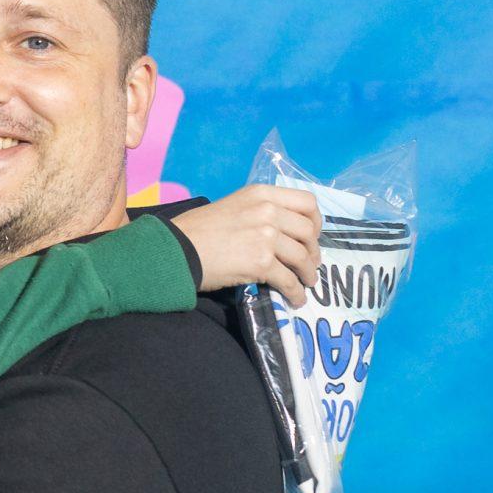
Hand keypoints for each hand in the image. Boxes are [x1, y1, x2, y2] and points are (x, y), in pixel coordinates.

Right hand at [170, 185, 321, 302]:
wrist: (177, 249)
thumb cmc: (198, 229)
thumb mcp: (233, 207)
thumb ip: (259, 212)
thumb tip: (280, 231)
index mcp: (261, 194)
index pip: (307, 202)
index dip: (315, 222)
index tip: (311, 236)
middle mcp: (267, 211)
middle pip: (308, 232)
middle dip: (313, 251)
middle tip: (310, 264)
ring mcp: (265, 236)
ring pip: (302, 257)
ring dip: (308, 274)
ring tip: (306, 283)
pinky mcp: (261, 263)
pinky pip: (289, 280)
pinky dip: (296, 292)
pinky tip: (295, 298)